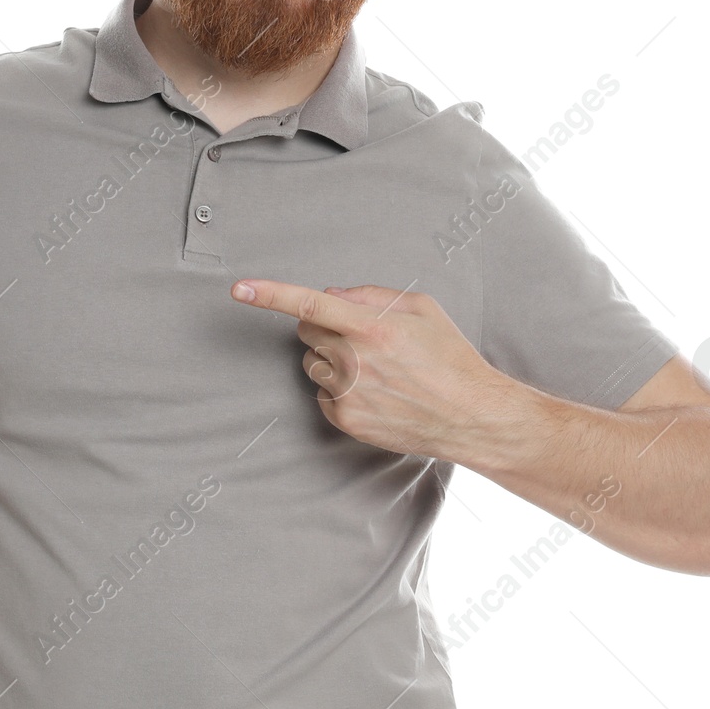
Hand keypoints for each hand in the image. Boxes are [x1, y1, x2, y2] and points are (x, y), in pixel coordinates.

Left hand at [231, 278, 510, 460]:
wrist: (471, 416)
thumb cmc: (449, 357)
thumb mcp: (421, 308)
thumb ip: (370, 295)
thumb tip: (331, 296)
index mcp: (371, 327)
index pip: (309, 303)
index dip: (269, 294)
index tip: (239, 289)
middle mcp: (354, 360)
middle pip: (307, 332)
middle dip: (324, 329)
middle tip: (361, 338)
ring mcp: (347, 393)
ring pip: (312, 364)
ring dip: (331, 360)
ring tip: (376, 369)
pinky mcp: (345, 419)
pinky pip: (322, 394)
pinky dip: (338, 390)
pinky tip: (374, 392)